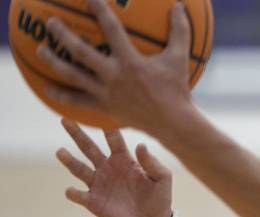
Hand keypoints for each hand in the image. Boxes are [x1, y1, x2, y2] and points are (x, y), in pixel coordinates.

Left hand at [36, 0, 191, 133]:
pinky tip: (47, 88)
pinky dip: (61, 95)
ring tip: (40, 50)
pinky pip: (78, 101)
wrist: (173, 123)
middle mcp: (114, 76)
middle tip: (50, 22)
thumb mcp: (179, 58)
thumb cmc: (177, 89)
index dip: (100, 10)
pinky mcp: (104, 107)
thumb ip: (179, 31)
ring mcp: (106, 93)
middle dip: (63, 35)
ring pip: (73, 76)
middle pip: (81, 52)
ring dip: (54, 62)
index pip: (111, 29)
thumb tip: (180, 6)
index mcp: (130, 61)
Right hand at [56, 119, 172, 216]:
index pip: (113, 140)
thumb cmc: (159, 199)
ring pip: (79, 169)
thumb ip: (152, 163)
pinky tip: (71, 190)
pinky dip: (73, 193)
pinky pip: (79, 195)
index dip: (107, 128)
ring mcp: (99, 184)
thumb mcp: (162, 179)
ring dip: (69, 161)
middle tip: (65, 119)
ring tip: (60, 151)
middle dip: (77, 134)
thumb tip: (141, 145)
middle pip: (89, 148)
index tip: (99, 114)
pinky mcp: (94, 202)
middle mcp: (108, 168)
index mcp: (124, 160)